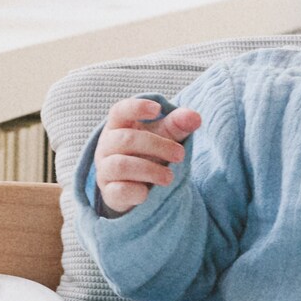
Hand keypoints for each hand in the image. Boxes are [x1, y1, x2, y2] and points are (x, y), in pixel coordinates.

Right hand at [94, 97, 202, 212]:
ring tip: (169, 177)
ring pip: (121, 166)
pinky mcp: (109, 193)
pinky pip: (119, 191)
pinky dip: (137, 192)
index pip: (119, 111)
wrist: (134, 187)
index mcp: (118, 126)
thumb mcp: (164, 136)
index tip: (158, 109)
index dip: (136, 108)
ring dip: (150, 171)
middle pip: (126, 139)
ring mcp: (105, 170)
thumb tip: (195, 117)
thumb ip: (178, 125)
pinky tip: (149, 193)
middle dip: (158, 146)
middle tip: (180, 155)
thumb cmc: (148, 153)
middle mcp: (107, 146)